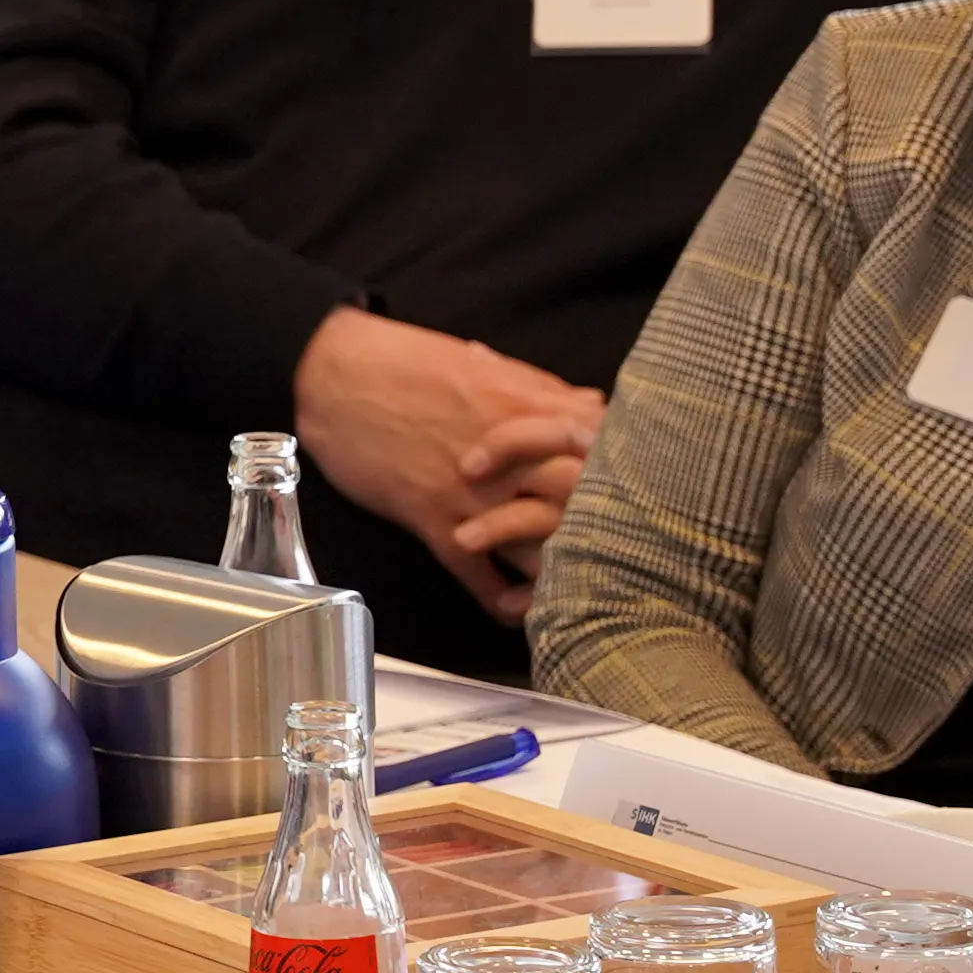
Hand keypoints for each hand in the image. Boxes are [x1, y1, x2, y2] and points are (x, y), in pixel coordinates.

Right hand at [291, 311, 604, 622]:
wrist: (333, 372)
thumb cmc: (403, 362)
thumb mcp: (480, 365)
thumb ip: (540, 389)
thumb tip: (590, 402)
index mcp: (525, 411)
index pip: (599, 450)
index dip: (626, 470)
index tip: (639, 489)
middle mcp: (509, 457)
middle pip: (578, 503)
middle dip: (604, 528)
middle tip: (623, 552)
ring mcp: (471, 492)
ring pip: (536, 544)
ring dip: (558, 571)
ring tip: (577, 589)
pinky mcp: (432, 517)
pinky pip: (476, 571)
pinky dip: (498, 597)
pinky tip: (511, 610)